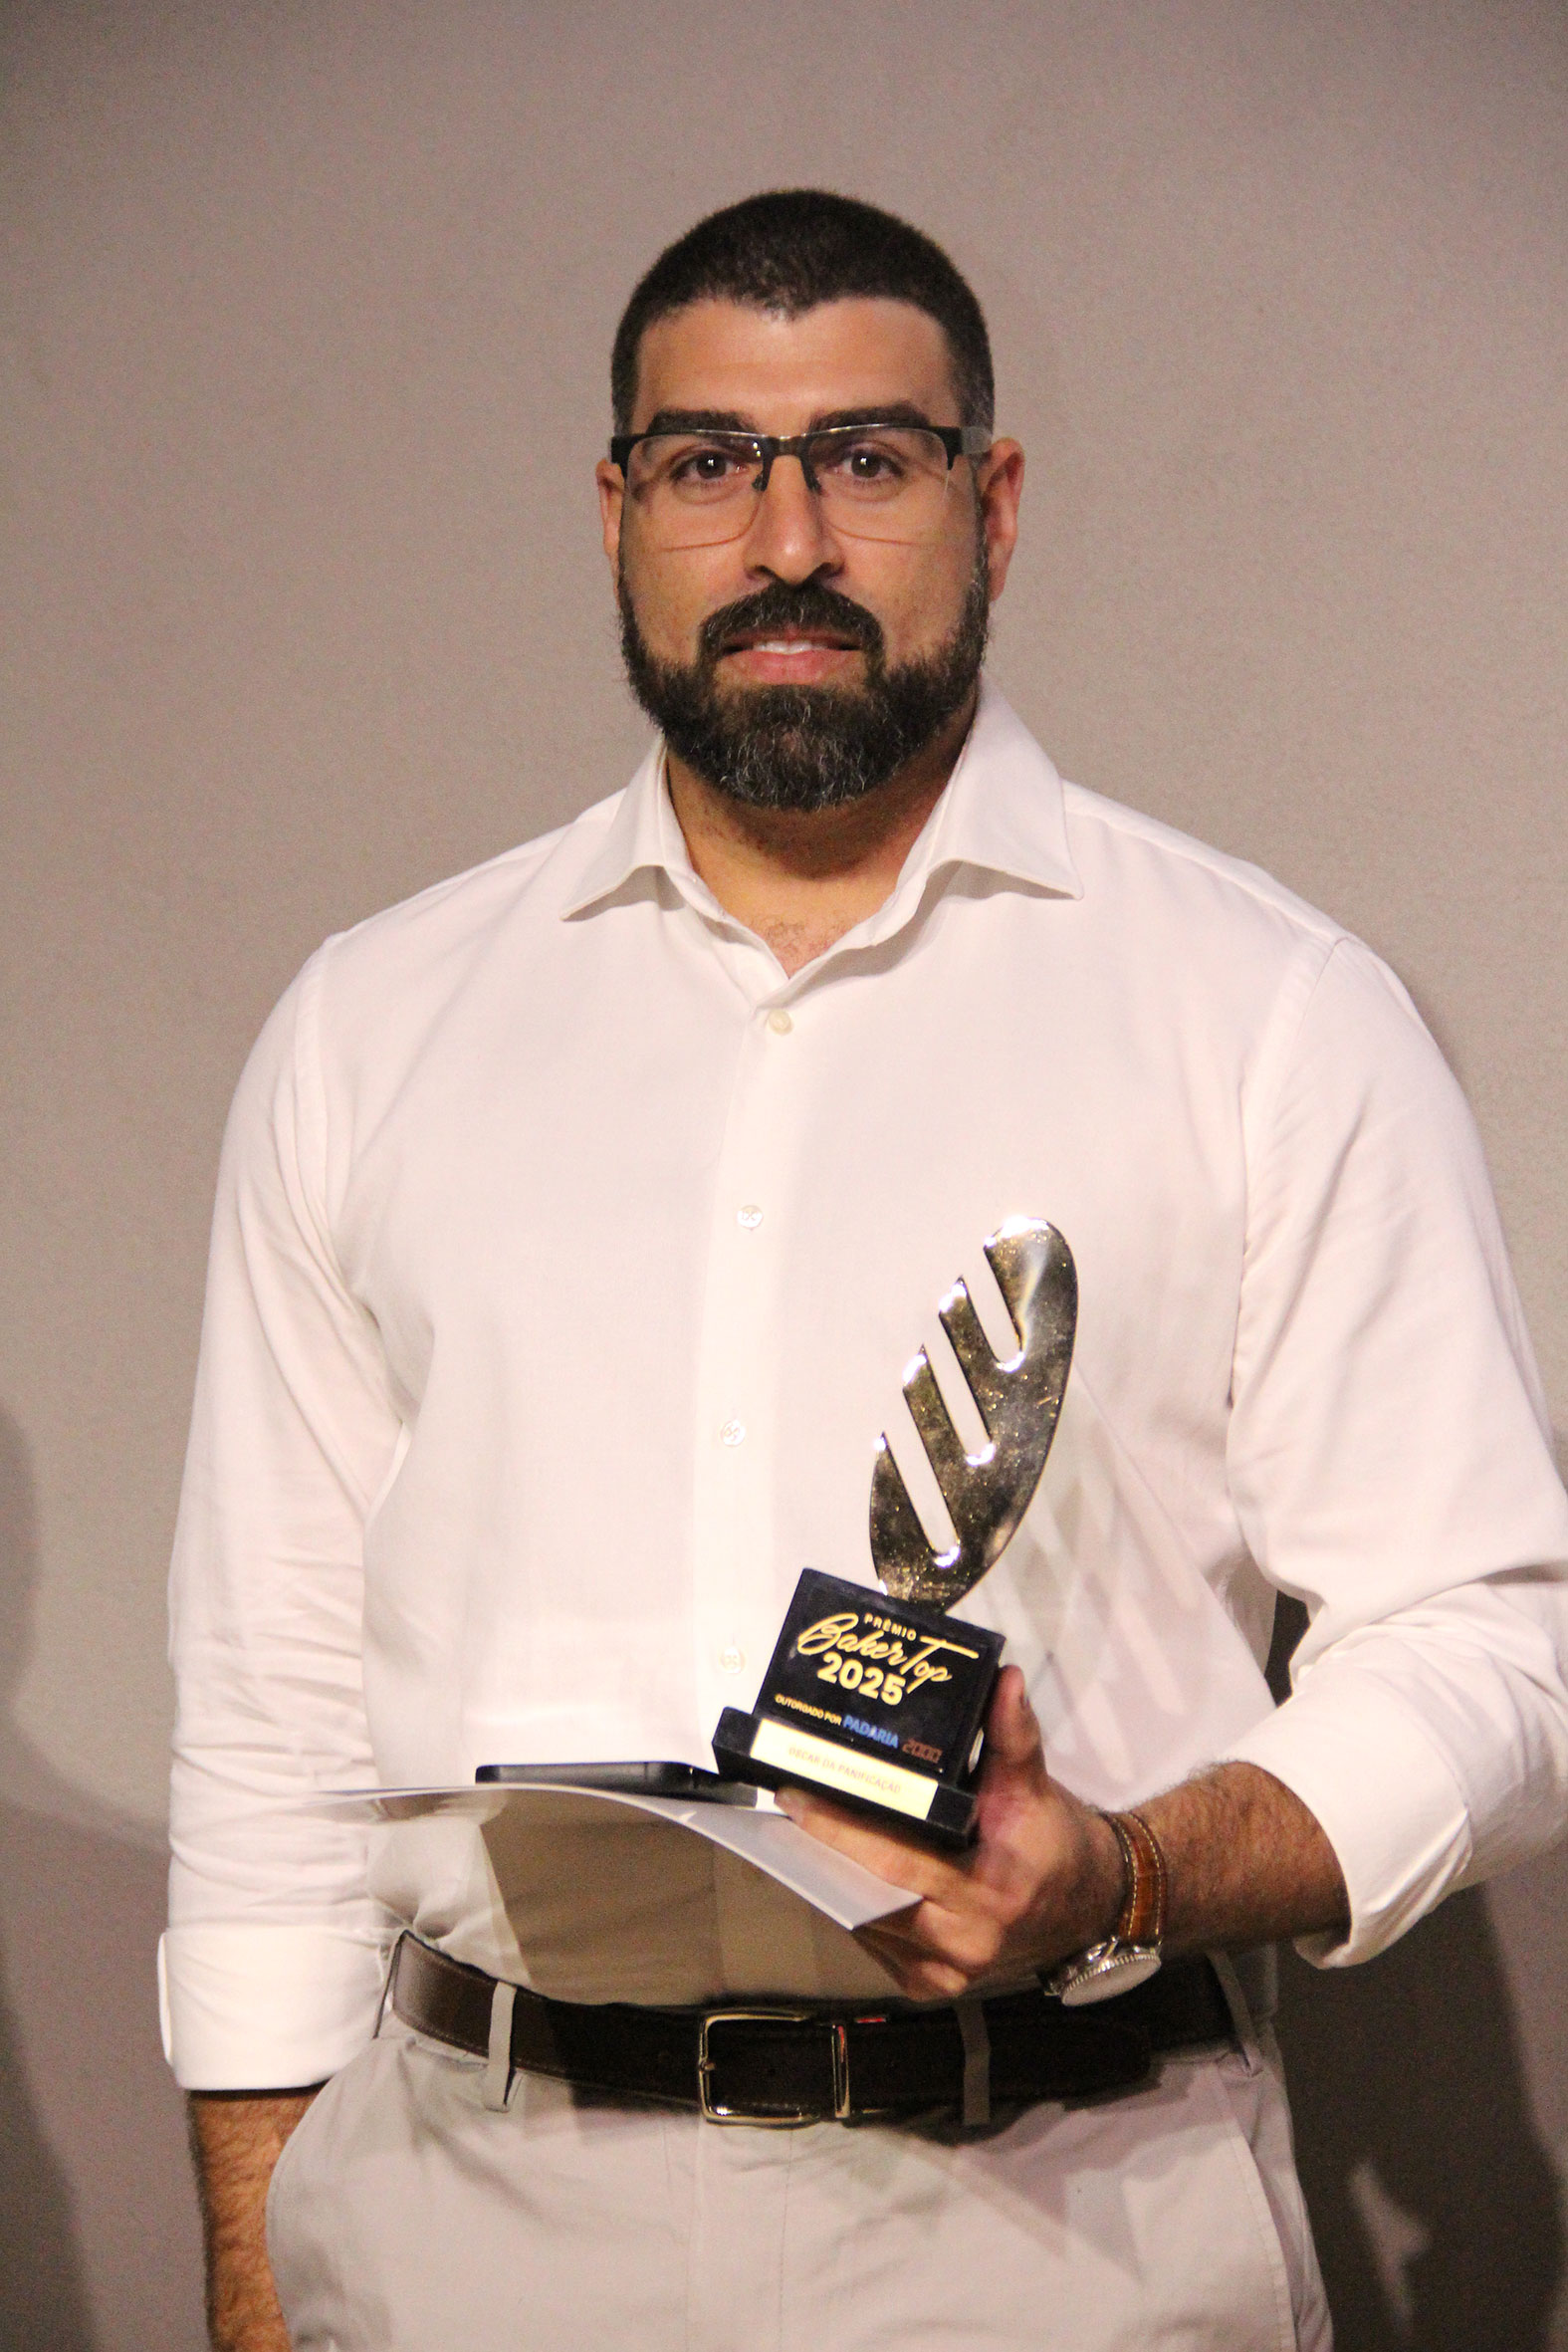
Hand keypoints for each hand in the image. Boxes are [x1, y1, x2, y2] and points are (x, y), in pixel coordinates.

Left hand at [776, 1665, 1125, 1998]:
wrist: (1089, 1907)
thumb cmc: (1054, 1843)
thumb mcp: (1035, 1787)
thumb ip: (1012, 1736)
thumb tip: (1002, 1679)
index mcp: (987, 1894)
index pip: (893, 1860)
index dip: (838, 1828)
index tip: (795, 1796)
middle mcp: (962, 1943)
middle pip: (866, 1895)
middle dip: (821, 1851)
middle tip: (788, 1804)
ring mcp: (944, 1973)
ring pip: (863, 1922)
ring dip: (831, 1877)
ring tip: (803, 1828)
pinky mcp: (930, 1986)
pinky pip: (875, 1943)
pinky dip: (855, 1906)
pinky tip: (840, 1868)